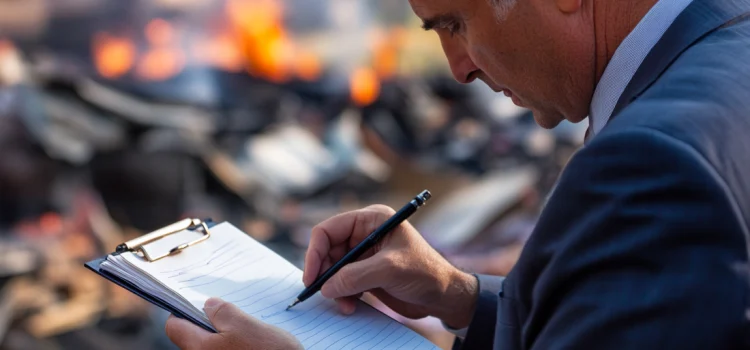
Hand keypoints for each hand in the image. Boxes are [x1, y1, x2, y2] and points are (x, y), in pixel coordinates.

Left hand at [165, 298, 302, 349]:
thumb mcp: (246, 325)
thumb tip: (208, 306)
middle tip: (233, 317)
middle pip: (193, 338)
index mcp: (200, 348)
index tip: (200, 305)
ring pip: (212, 347)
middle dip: (210, 325)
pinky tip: (254, 346)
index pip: (174, 327)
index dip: (183, 312)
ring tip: (249, 333)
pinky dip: (236, 348)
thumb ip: (223, 312)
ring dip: (226, 337)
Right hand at [304, 205, 478, 328]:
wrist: (445, 296)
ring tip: (343, 303)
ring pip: (334, 269)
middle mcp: (365, 234)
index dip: (316, 252)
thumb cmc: (426, 272)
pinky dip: (342, 295)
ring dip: (333, 288)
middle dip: (324, 273)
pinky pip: (343, 283)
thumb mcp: (390, 270)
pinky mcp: (367, 274)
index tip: (312, 276)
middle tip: (322, 293)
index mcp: (372, 220)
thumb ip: (355, 276)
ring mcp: (365, 255)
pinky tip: (349, 305)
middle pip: (328, 250)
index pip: (330, 229)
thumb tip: (326, 287)